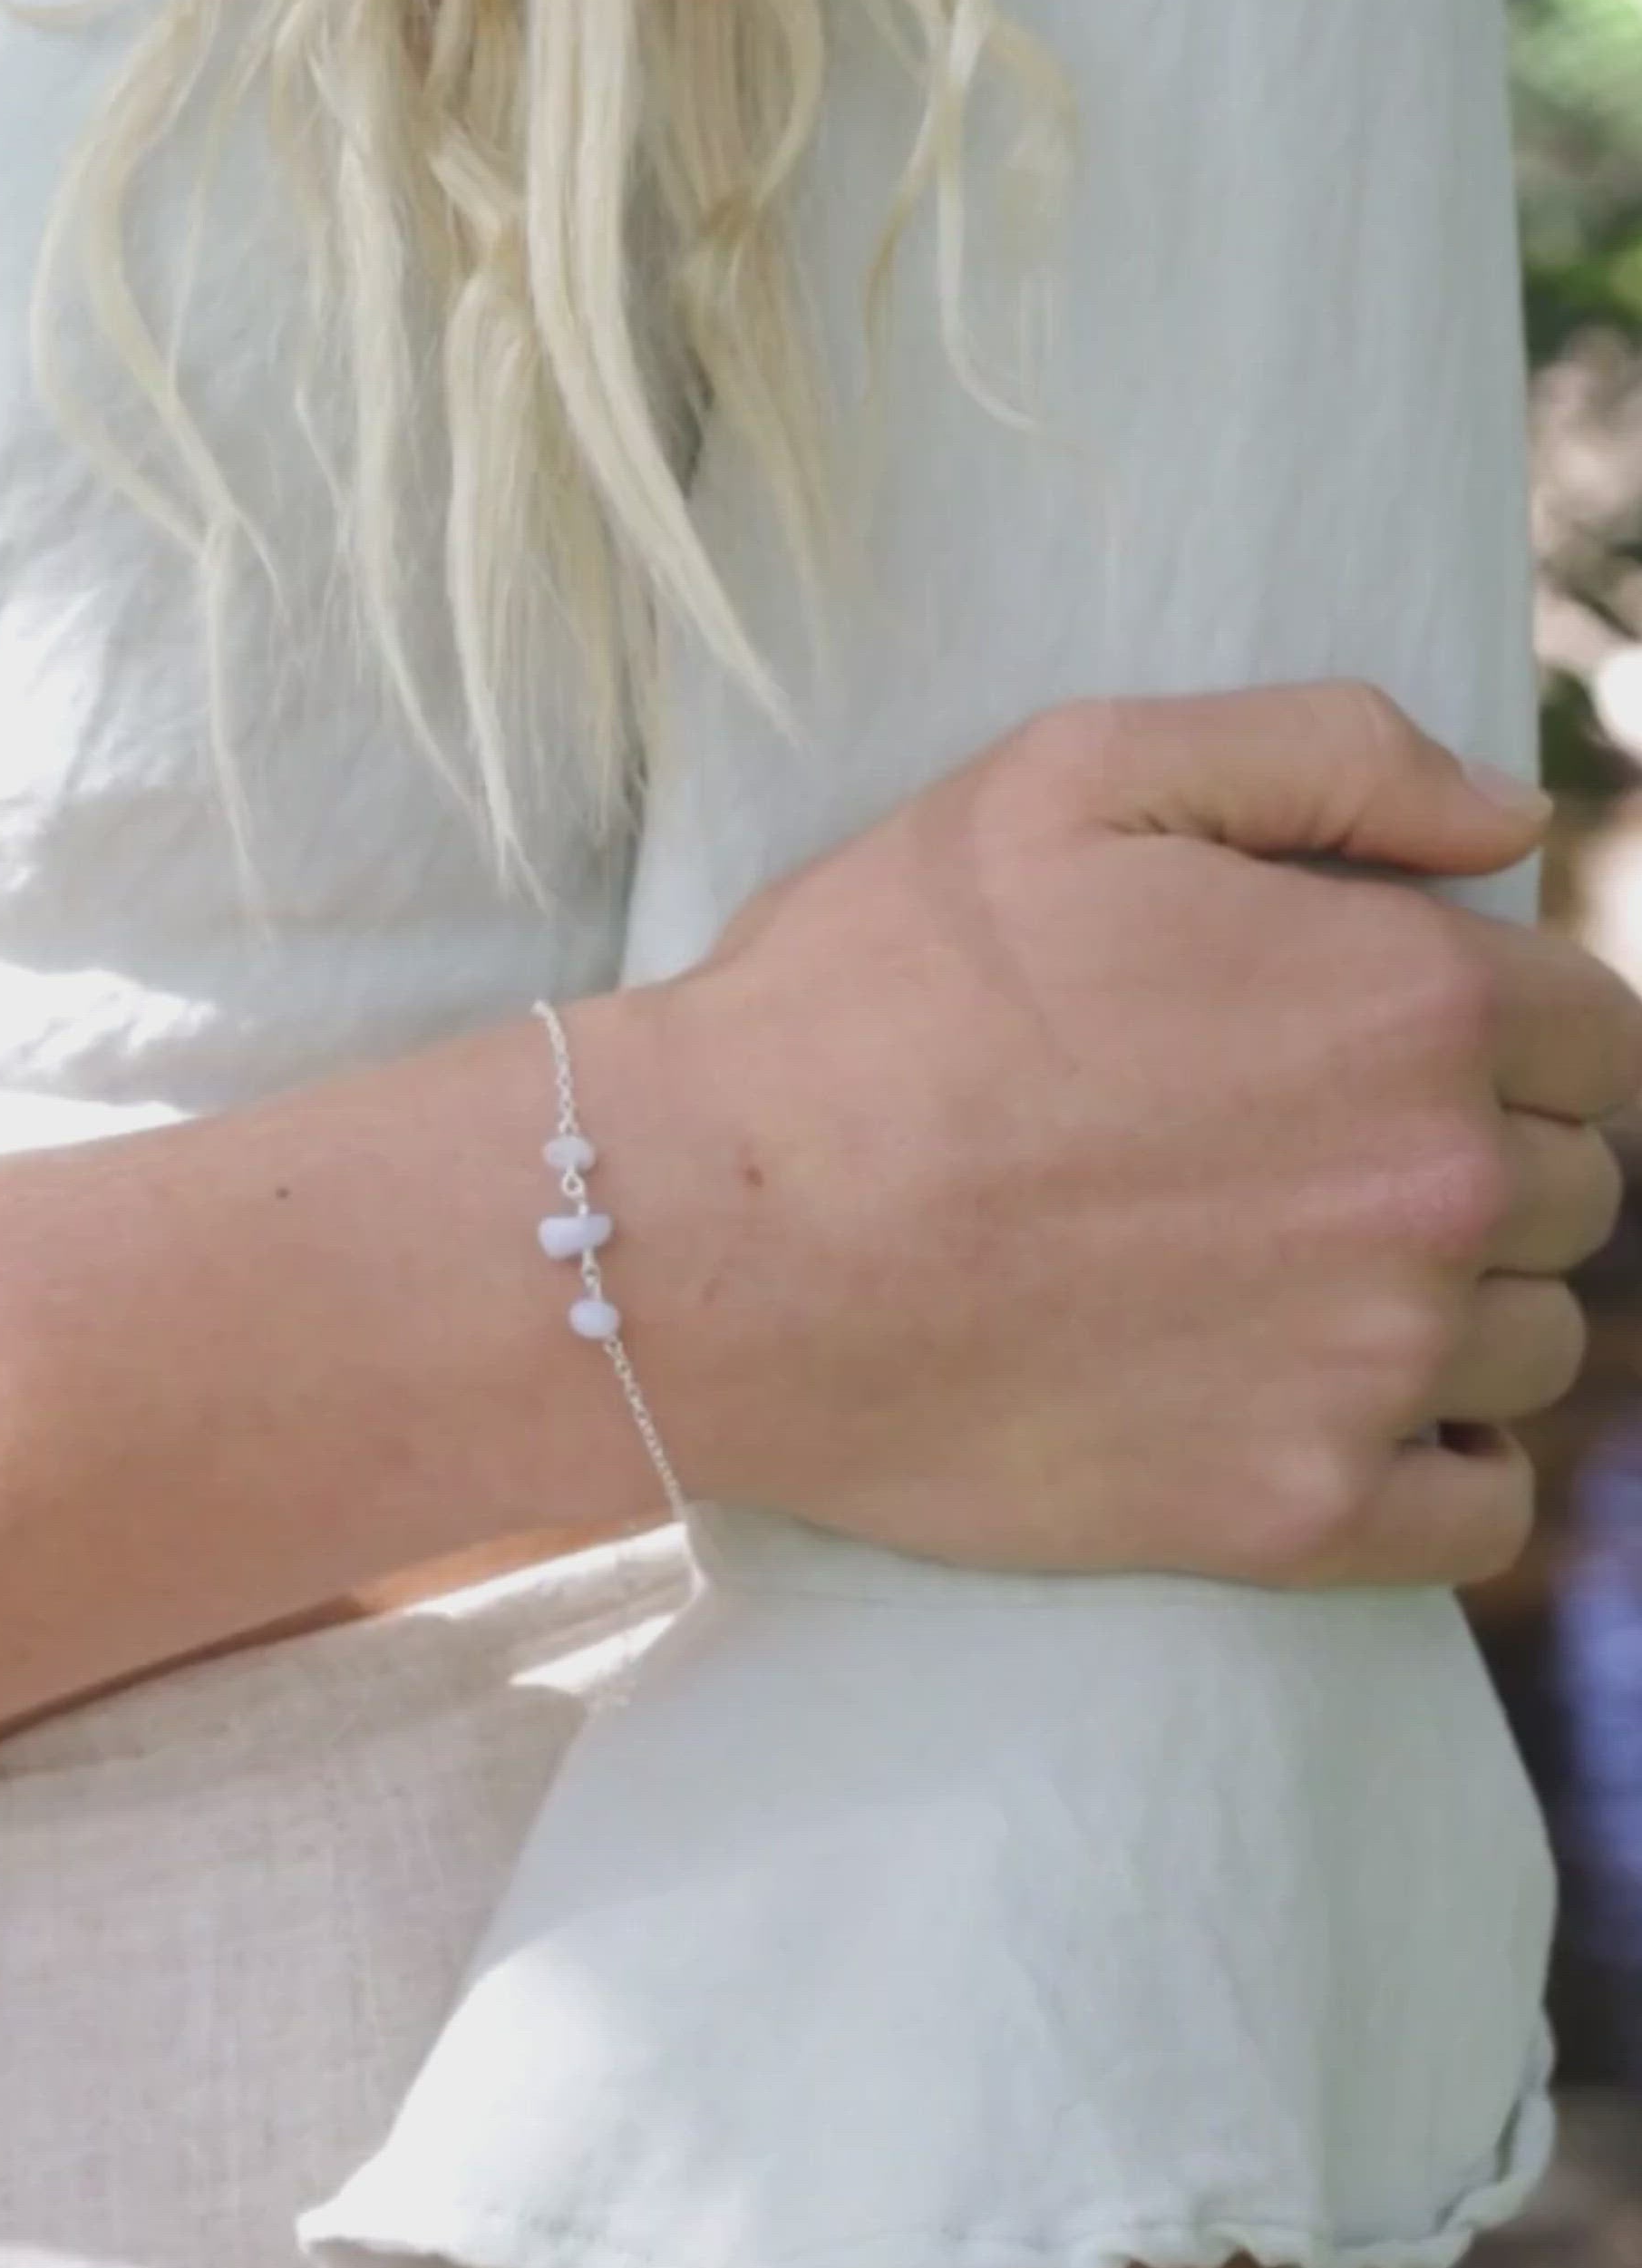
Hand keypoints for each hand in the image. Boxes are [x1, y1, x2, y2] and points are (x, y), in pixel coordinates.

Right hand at [672, 682, 1641, 1587]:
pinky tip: (1356, 1413)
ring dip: (1462, 1305)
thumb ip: (1332, 754)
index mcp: (1410, 999)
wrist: (713, 1232)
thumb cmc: (875, 991)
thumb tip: (1515, 826)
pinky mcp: (1291, 1513)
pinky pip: (1485, 1508)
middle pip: (1571, 1187)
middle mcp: (1430, 1189)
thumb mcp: (1078, 776)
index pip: (1598, 1031)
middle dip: (1480, 1155)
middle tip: (1316, 1154)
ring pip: (1535, 1342)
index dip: (1510, 1029)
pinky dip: (1452, 1465)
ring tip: (1308, 1277)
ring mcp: (1369, 1368)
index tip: (1400, 1045)